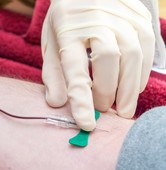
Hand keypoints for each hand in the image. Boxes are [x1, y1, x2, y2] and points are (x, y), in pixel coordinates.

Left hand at [41, 0, 154, 130]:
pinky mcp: (138, 16)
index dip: (81, 100)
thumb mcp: (51, 45)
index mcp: (67, 31)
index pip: (75, 70)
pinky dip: (142, 72)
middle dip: (108, 92)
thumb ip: (53, 75)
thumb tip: (56, 104)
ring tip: (123, 108)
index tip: (87, 124)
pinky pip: (146, 47)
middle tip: (105, 111)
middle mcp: (95, 21)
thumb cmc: (65, 23)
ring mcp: (120, 16)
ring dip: (129, 87)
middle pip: (107, 60)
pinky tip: (133, 87)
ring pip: (132, 55)